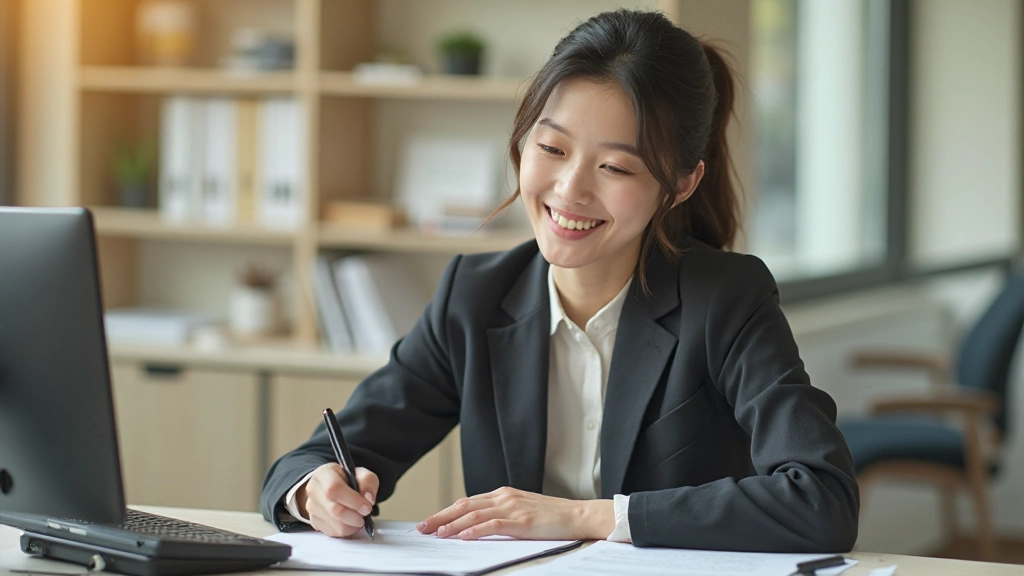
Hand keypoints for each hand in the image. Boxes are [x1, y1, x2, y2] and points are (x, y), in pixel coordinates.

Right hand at [297, 463, 378, 537]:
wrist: (332, 488)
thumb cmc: (347, 480)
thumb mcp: (361, 474)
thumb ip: (368, 481)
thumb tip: (368, 498)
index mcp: (323, 474)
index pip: (334, 489)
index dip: (353, 500)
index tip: (367, 507)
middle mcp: (313, 491)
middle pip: (335, 510)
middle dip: (355, 516)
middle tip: (365, 514)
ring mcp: (311, 508)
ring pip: (336, 525)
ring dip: (354, 525)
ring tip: (359, 517)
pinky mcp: (315, 522)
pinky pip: (334, 533)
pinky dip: (347, 530)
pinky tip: (350, 521)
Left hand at [416, 486, 613, 540]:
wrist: (578, 515)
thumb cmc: (552, 516)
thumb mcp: (522, 510)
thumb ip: (501, 513)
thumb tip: (477, 525)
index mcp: (503, 494)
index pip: (467, 502)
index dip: (446, 512)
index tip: (430, 521)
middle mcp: (504, 497)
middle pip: (464, 505)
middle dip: (441, 517)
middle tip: (422, 527)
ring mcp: (512, 507)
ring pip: (473, 514)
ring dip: (452, 525)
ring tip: (436, 533)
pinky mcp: (520, 521)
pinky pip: (491, 524)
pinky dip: (474, 530)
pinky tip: (462, 536)